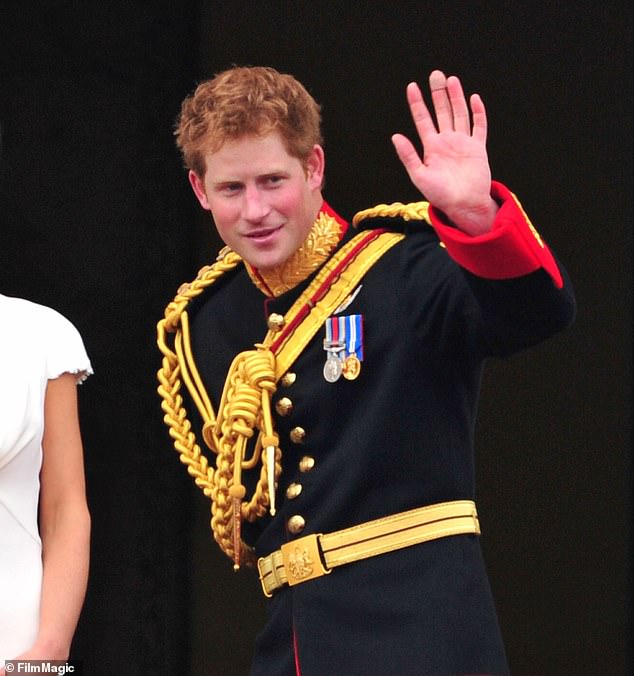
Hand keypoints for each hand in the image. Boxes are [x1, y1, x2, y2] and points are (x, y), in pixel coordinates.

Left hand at [392, 70, 497, 234]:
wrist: (463, 205)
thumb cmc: (440, 195)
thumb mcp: (419, 176)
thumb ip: (408, 156)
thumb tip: (395, 136)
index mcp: (431, 147)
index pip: (422, 120)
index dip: (417, 103)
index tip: (412, 87)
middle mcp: (447, 142)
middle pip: (442, 111)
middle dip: (438, 93)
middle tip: (435, 74)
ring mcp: (463, 143)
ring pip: (459, 114)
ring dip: (456, 97)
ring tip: (451, 79)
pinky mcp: (478, 148)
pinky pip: (479, 126)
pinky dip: (478, 113)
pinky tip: (474, 98)